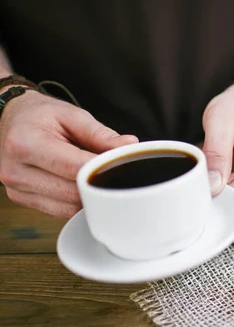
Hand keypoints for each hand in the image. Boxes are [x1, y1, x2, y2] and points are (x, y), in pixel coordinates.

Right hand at [0, 90, 137, 216]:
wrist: (11, 120)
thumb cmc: (40, 116)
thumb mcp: (71, 115)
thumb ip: (100, 134)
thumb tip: (129, 147)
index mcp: (25, 144)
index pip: (73, 168)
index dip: (102, 170)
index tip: (121, 166)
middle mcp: (15, 171)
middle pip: (72, 192)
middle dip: (98, 183)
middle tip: (114, 171)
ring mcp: (17, 189)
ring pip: (69, 207)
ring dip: (89, 195)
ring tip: (95, 175)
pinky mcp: (23, 200)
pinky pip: (61, 211)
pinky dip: (78, 202)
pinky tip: (82, 186)